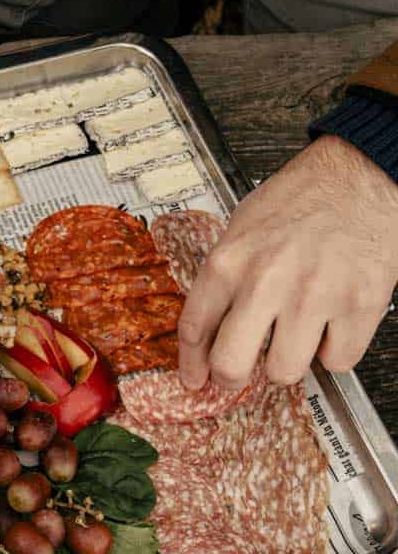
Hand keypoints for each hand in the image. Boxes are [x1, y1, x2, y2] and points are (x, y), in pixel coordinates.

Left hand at [179, 136, 397, 390]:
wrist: (363, 175)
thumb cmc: (303, 198)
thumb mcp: (242, 227)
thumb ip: (225, 276)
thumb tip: (209, 325)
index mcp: (229, 261)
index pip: (194, 329)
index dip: (191, 363)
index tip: (194, 378)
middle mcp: (266, 282)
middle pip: (231, 364)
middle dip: (232, 377)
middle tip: (240, 372)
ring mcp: (313, 297)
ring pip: (284, 371)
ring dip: (288, 362)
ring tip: (295, 336)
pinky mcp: (358, 306)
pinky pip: (337, 361)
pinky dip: (335, 351)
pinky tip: (332, 326)